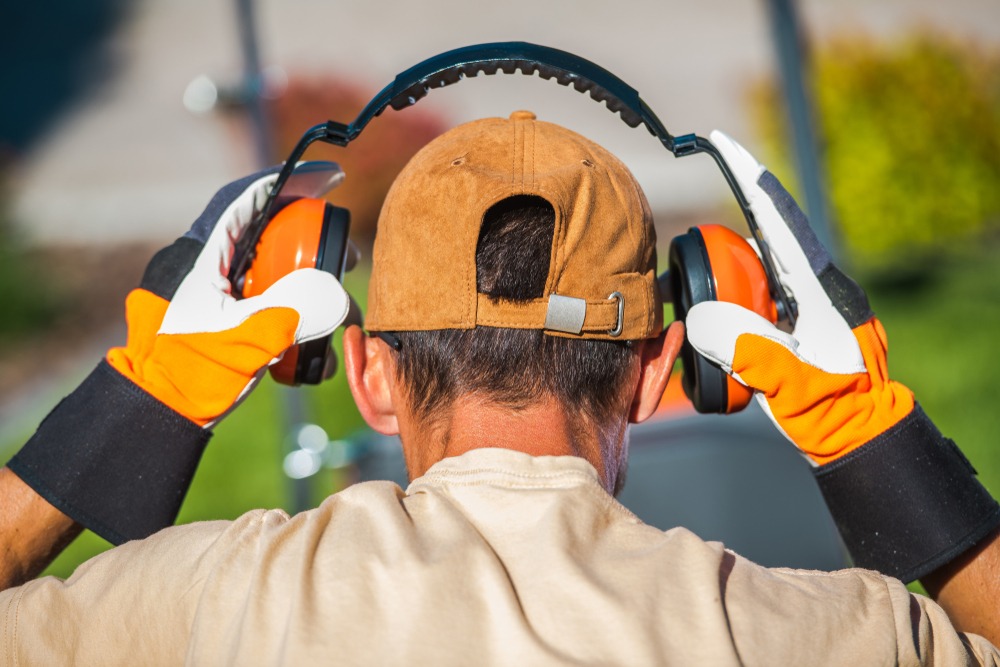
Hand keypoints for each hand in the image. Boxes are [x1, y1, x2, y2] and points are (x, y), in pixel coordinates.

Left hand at [107, 167, 348, 426]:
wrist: (164, 412)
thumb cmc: (188, 372)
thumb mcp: (242, 338)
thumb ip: (289, 313)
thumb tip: (339, 297)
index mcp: (207, 256)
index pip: (249, 202)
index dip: (289, 182)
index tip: (329, 178)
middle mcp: (219, 269)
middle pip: (274, 237)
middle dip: (318, 246)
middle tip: (348, 259)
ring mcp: (229, 296)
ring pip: (282, 276)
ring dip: (318, 295)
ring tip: (342, 318)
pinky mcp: (239, 324)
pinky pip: (281, 311)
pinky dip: (306, 327)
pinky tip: (320, 357)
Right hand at [686, 131, 911, 464]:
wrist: (858, 436)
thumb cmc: (833, 412)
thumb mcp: (788, 382)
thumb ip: (748, 348)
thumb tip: (703, 316)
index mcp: (818, 289)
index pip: (776, 220)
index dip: (749, 178)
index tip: (721, 143)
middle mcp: (815, 287)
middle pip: (763, 241)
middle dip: (723, 242)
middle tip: (689, 261)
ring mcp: (808, 304)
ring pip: (759, 271)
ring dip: (727, 279)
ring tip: (698, 302)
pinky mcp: (799, 322)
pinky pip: (759, 298)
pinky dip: (734, 302)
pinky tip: (719, 326)